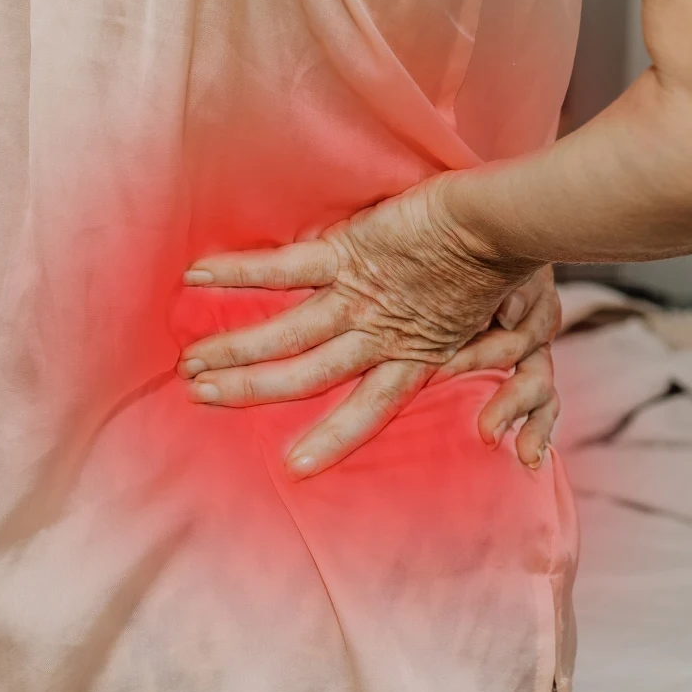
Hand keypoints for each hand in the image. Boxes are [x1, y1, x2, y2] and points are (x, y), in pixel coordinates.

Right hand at [176, 181, 557, 479]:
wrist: (501, 224)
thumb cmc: (497, 266)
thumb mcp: (478, 322)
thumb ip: (444, 336)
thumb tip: (434, 350)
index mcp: (414, 356)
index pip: (367, 409)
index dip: (332, 438)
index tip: (295, 467)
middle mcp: (381, 335)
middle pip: (308, 374)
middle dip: (253, 390)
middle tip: (203, 398)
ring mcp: (361, 297)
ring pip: (287, 332)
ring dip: (235, 349)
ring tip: (190, 363)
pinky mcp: (350, 253)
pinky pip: (286, 268)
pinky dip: (240, 272)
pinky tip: (197, 274)